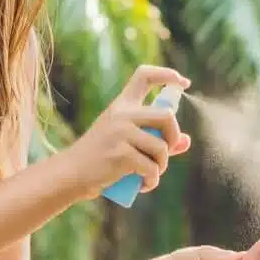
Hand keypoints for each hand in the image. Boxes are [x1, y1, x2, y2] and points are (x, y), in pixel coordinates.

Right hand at [60, 65, 191, 196]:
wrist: (72, 174)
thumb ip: (156, 139)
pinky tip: (144, 185)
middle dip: (174, 137)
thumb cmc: (101, 157)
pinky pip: (152, 168)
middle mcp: (121, 114)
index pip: (144, 75)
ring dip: (162, 165)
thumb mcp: (126, 142)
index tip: (183, 82)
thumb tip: (187, 141)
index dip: (167, 74)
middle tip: (165, 152)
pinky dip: (152, 180)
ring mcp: (120, 133)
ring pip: (162, 147)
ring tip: (150, 174)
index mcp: (121, 105)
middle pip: (167, 116)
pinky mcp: (121, 154)